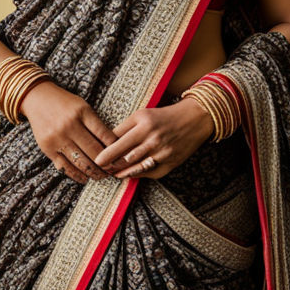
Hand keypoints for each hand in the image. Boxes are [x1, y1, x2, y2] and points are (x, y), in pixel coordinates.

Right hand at [19, 81, 119, 184]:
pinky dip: (77, 175)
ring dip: (94, 173)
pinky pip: (65, 168)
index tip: (122, 158)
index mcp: (82, 112)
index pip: (104, 135)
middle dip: (107, 165)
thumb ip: (96, 125)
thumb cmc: (66, 103)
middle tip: (114, 171)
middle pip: (94, 152)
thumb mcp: (83, 107)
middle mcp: (69, 125)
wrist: (38, 99)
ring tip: (102, 176)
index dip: (115, 149)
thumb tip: (113, 147)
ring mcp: (57, 138)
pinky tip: (85, 177)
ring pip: (81, 163)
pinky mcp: (48, 148)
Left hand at [94, 98, 213, 179]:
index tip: (96, 158)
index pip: (117, 141)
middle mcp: (152, 139)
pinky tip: (128, 174)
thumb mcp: (143, 114)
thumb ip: (125, 127)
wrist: (194, 119)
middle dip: (110, 165)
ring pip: (135, 168)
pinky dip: (137, 174)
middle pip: (124, 157)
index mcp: (144, 123)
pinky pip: (149, 173)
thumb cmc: (163, 116)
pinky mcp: (170, 164)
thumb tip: (108, 143)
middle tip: (100, 168)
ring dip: (121, 172)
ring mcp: (162, 153)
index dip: (105, 152)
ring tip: (112, 173)